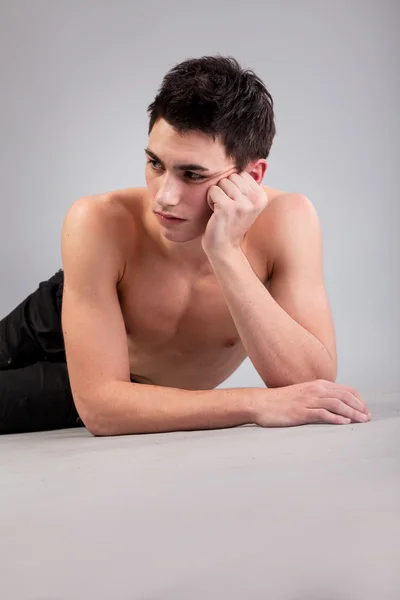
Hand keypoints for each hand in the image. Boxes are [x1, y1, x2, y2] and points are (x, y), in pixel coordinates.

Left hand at [201, 171, 267, 255]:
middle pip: (232, 176)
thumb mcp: (244, 203)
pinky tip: (216, 213)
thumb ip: (246, 185)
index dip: (233, 186)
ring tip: (222, 210)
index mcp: (261, 197)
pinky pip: (213, 191)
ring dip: (217, 195)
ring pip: (222, 182)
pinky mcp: (227, 208)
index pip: (242, 174)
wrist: (223, 248)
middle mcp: (255, 200)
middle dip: (224, 189)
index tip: (234, 203)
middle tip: (226, 208)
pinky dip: (210, 200)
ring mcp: (242, 204)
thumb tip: (249, 161)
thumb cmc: (230, 223)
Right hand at [253, 379, 371, 426]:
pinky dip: (335, 418)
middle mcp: (315, 390)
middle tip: (367, 418)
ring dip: (352, 413)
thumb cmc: (280, 401)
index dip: (359, 400)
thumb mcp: (303, 394)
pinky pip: (322, 413)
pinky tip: (344, 423)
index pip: (346, 390)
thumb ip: (318, 396)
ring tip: (361, 421)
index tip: (365, 410)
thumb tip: (334, 405)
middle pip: (345, 396)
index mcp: (317, 384)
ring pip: (336, 404)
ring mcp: (308, 400)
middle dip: (359, 407)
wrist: (260, 403)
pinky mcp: (301, 412)